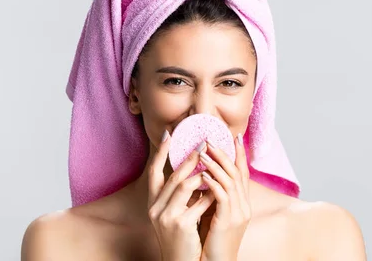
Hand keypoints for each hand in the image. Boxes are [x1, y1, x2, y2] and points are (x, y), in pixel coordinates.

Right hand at [147, 132, 215, 260]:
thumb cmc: (182, 237)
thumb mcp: (175, 213)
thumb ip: (180, 194)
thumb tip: (194, 169)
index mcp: (153, 204)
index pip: (153, 172)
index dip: (160, 153)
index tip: (169, 134)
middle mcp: (155, 209)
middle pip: (173, 176)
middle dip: (189, 157)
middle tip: (202, 142)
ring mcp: (167, 217)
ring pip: (185, 186)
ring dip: (201, 173)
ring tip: (213, 162)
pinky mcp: (181, 225)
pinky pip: (199, 202)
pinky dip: (210, 193)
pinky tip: (218, 188)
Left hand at [198, 133, 251, 260]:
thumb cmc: (211, 242)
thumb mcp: (215, 214)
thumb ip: (214, 197)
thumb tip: (204, 177)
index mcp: (242, 204)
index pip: (242, 173)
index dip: (239, 154)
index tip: (235, 136)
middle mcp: (244, 206)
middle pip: (238, 172)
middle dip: (225, 154)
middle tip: (212, 139)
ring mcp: (239, 213)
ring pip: (230, 181)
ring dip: (215, 165)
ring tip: (202, 153)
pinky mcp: (228, 221)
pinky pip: (222, 196)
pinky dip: (213, 183)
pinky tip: (202, 175)